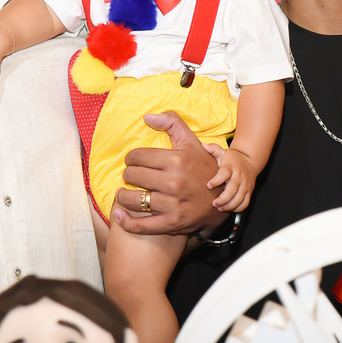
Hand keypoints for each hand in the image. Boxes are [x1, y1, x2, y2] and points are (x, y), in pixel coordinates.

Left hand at [111, 111, 226, 235]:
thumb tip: (147, 117)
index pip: (137, 157)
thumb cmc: (203, 167)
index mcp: (177, 161)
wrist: (221, 198)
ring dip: (124, 196)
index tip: (134, 162)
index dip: (131, 158)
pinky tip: (119, 215)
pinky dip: (126, 222)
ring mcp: (173, 205)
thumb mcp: (191, 142)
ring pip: (132, 200)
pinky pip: (140, 225)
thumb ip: (172, 123)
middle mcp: (174, 182)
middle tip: (133, 177)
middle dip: (129, 175)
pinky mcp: (171, 223)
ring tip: (125, 194)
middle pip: (132, 176)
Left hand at [207, 147, 256, 211]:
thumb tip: (203, 145)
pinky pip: (245, 203)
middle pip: (232, 190)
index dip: (217, 180)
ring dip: (229, 205)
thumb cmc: (233, 159)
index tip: (209, 185)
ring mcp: (245, 185)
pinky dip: (238, 208)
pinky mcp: (249, 192)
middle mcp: (239, 177)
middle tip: (214, 203)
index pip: (224, 174)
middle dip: (223, 198)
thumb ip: (213, 149)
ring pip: (239, 198)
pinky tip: (229, 209)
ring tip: (220, 208)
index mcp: (231, 167)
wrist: (250, 161)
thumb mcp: (223, 152)